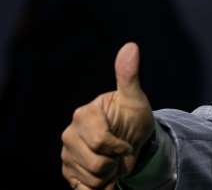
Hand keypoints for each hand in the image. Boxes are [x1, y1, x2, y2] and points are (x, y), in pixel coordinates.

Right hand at [61, 42, 154, 188]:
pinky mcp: (68, 171)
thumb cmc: (133, 116)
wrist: (131, 139)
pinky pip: (84, 189)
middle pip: (96, 164)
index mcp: (84, 114)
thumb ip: (129, 75)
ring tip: (114, 161)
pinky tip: (106, 175)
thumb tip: (131, 46)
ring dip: (110, 175)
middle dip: (116, 162)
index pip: (101, 142)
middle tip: (121, 152)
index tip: (128, 142)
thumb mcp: (135, 98)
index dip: (120, 146)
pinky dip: (100, 186)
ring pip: (92, 179)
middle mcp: (70, 134)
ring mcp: (67, 154)